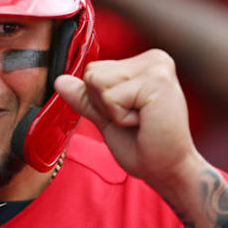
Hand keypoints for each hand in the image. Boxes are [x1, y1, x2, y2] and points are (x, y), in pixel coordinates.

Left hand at [55, 49, 227, 227]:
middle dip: (105, 105)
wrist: (168, 169)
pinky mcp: (157, 81)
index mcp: (144, 62)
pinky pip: (111, 98)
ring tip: (142, 120)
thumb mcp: (107, 117)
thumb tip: (59, 80)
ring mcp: (157, 67)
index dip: (101, 100)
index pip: (93, 70)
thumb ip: (86, 98)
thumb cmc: (142, 146)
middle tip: (136, 120)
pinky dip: (121, 118)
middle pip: (93, 73)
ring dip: (114, 112)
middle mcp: (154, 58)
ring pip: (98, 83)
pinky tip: (146, 122)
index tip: (129, 114)